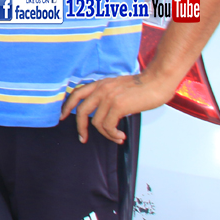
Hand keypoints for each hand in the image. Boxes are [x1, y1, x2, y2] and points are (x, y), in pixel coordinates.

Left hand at [60, 73, 175, 144]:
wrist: (158, 81)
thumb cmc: (143, 86)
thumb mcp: (119, 86)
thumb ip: (108, 95)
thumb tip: (102, 112)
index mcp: (100, 84)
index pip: (77, 93)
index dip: (67, 106)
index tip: (62, 116)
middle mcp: (101, 89)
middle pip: (81, 110)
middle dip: (80, 127)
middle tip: (83, 138)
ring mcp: (109, 97)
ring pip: (96, 122)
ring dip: (106, 134)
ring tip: (116, 137)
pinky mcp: (118, 105)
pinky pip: (108, 126)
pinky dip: (113, 134)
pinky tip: (120, 135)